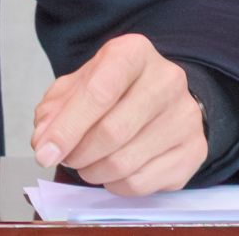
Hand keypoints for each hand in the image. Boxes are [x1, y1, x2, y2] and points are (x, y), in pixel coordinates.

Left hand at [30, 34, 205, 195]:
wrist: (162, 96)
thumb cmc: (113, 89)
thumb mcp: (78, 85)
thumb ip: (55, 110)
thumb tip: (44, 142)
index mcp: (133, 52)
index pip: (98, 91)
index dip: (67, 127)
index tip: (44, 151)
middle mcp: (167, 80)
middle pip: (112, 131)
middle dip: (78, 153)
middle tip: (65, 158)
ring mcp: (186, 117)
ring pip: (126, 162)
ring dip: (93, 172)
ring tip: (85, 165)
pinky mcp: (195, 151)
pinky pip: (143, 184)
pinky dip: (115, 185)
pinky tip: (110, 173)